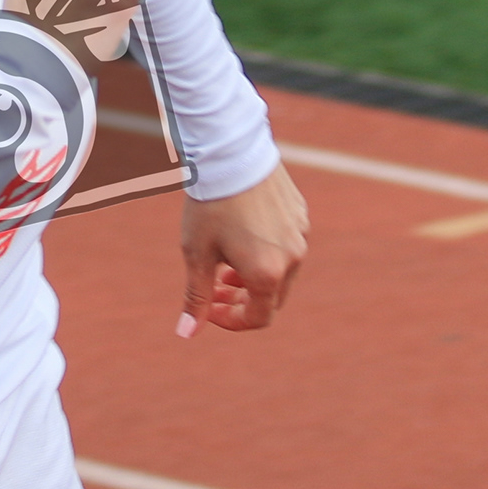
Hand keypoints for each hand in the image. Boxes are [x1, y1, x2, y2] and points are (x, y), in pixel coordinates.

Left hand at [178, 163, 307, 334]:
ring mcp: (300, 235)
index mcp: (267, 274)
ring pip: (282, 272)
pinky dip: (267, 254)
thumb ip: (196, 297)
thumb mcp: (196, 254)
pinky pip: (287, 246)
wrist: (231, 155)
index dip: (231, 320)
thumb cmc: (210, 206)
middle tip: (215, 290)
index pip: (258, 318)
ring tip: (227, 265)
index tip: (209, 309)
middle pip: (271, 298)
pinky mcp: (301, 215)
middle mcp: (292, 258)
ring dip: (255, 278)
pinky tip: (243, 237)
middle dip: (242, 300)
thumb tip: (187, 333)